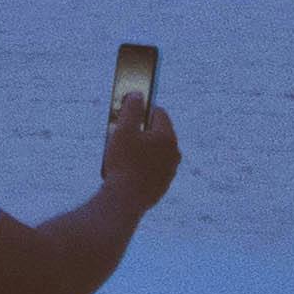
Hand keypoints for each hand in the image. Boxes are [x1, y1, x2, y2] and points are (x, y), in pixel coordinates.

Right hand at [101, 88, 182, 209]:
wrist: (126, 199)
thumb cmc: (123, 162)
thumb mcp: (122, 129)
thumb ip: (131, 109)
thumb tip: (137, 95)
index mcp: (167, 136)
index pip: (159, 112)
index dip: (141, 108)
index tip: (127, 111)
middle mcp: (174, 152)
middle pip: (158, 132)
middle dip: (140, 129)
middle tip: (120, 132)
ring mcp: (170, 169)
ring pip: (155, 151)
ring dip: (141, 148)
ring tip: (120, 153)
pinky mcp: (163, 183)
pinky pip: (153, 167)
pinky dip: (142, 164)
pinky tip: (126, 170)